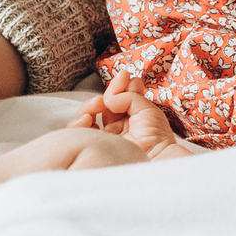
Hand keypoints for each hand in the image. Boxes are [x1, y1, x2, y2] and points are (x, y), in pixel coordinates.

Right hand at [75, 73, 194, 157]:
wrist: (156, 159)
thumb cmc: (158, 136)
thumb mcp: (147, 108)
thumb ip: (128, 97)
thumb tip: (108, 99)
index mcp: (130, 117)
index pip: (118, 98)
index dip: (119, 86)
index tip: (124, 75)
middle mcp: (116, 127)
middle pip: (100, 105)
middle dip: (105, 93)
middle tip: (112, 90)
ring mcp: (104, 138)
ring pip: (86, 118)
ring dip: (89, 106)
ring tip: (99, 102)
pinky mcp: (94, 148)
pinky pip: (78, 134)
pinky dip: (77, 123)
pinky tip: (87, 118)